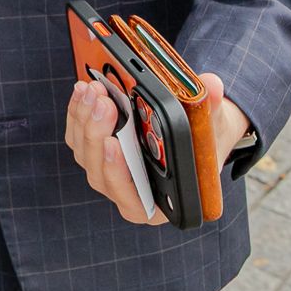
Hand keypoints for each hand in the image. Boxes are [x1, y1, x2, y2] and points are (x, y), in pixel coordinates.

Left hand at [64, 71, 246, 225]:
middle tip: (104, 103)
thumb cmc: (204, 141)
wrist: (192, 130)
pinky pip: (76, 135)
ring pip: (83, 152)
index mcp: (161, 205)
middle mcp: (129, 192)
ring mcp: (107, 172)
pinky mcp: (93, 151)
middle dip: (97, 134)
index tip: (113, 144)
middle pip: (99, 172)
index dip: (118, 175)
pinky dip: (77, 112)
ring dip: (84, 119)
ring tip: (94, 91)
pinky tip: (85, 91)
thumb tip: (212, 85)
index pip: (131, 202)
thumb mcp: (214, 129)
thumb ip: (211, 110)